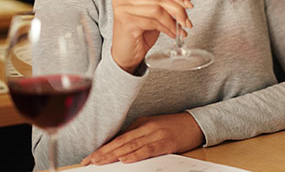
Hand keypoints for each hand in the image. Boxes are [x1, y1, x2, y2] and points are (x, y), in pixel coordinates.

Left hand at [80, 112, 204, 164]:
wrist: (196, 123)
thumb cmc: (174, 127)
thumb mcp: (152, 126)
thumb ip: (137, 134)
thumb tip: (119, 146)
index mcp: (141, 122)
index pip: (118, 137)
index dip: (102, 147)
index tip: (89, 156)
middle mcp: (146, 127)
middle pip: (120, 141)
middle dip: (103, 152)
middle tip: (89, 161)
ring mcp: (156, 134)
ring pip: (130, 146)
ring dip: (113, 154)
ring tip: (99, 162)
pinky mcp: (165, 142)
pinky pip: (148, 149)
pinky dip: (135, 155)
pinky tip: (125, 159)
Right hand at [111, 0, 192, 72]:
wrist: (124, 56)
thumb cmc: (138, 36)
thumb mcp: (156, 17)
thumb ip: (168, 5)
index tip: (189, 3)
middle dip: (178, 10)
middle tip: (187, 20)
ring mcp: (124, 9)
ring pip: (158, 10)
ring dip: (173, 21)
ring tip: (180, 30)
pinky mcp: (127, 22)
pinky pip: (154, 22)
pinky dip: (167, 28)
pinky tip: (172, 34)